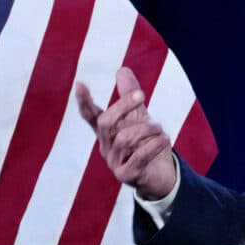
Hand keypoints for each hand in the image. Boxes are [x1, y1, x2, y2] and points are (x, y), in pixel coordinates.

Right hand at [75, 66, 176, 199]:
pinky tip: (165, 139)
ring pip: (124, 139)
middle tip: (142, 95)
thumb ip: (130, 94)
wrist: (161, 175)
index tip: (80, 84)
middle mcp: (106, 146)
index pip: (90, 115)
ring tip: (160, 128)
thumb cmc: (146, 143)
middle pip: (106, 122)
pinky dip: (154, 145)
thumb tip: (122, 69)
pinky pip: (138, 157)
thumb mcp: (139, 116)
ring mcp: (114, 162)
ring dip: (146, 128)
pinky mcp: (126, 175)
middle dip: (123, 105)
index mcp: (107, 132)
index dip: (84, 101)